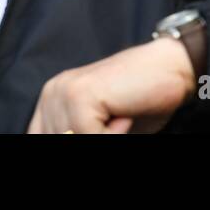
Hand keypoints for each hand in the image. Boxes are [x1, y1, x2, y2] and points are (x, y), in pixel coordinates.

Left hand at [26, 37, 195, 133]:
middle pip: (57, 141)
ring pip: (73, 140)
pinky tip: (125, 116)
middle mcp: (51, 94)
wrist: (170, 68)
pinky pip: (89, 136)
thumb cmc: (141, 102)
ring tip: (121, 120)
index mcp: (50, 102)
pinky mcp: (81, 94)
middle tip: (116, 126)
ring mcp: (64, 92)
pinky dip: (113, 135)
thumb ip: (79, 137)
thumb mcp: (101, 130)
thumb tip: (67, 141)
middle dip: (91, 138)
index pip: (39, 137)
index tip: (97, 132)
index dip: (65, 141)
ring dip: (103, 137)